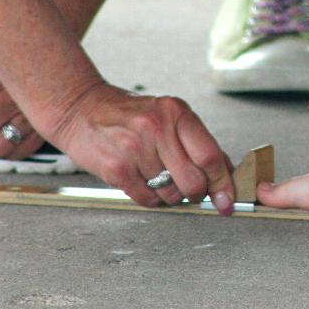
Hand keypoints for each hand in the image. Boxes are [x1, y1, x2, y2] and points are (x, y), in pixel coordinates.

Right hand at [49, 83, 235, 212]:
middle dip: (196, 194)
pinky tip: (143, 180)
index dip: (223, 184)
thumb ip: (198, 142)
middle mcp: (157, 128)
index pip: (210, 156)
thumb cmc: (128, 114)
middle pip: (194, 182)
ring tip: (159, 177)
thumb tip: (228, 173)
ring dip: (171, 195)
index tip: (227, 200)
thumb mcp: (167, 115)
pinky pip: (148, 200)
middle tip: (190, 189)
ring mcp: (135, 149)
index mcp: (176, 112)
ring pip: (171, 195)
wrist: (81, 108)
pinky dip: (151, 198)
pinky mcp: (117, 168)